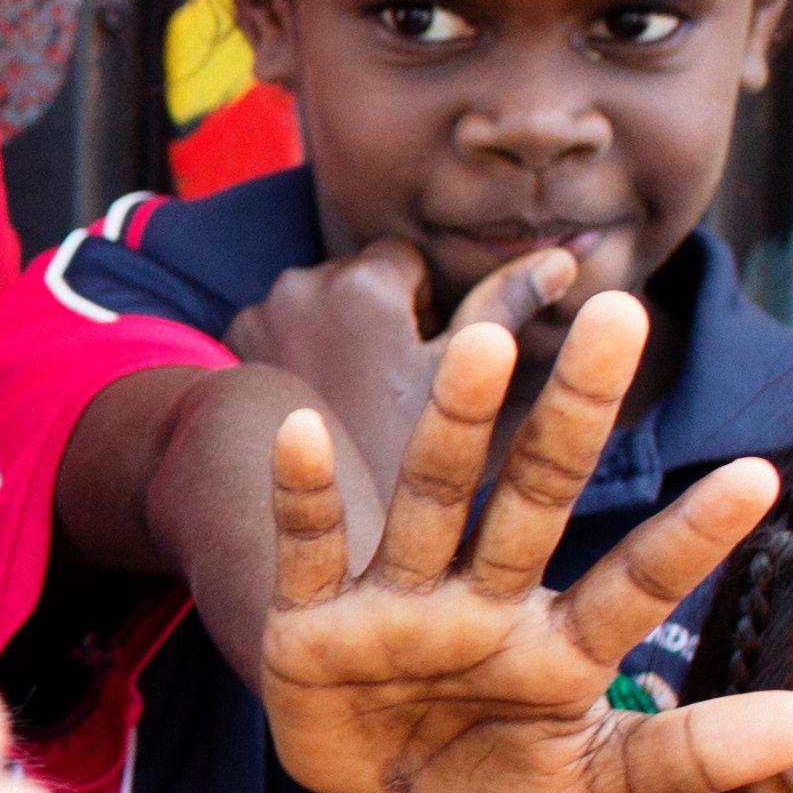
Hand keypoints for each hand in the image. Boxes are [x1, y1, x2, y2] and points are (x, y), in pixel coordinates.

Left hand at [223, 236, 502, 512]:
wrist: (304, 536)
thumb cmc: (402, 463)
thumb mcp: (472, 393)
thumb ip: (507, 309)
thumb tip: (563, 255)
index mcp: (365, 285)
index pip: (407, 261)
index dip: (425, 311)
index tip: (425, 371)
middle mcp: (302, 284)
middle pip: (358, 279)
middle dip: (380, 322)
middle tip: (391, 395)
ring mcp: (257, 316)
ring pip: (318, 305)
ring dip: (338, 336)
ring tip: (356, 404)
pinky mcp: (229, 349)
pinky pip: (278, 331)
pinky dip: (297, 355)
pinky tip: (315, 407)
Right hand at [254, 288, 792, 792]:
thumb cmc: (491, 783)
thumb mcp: (593, 785)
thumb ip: (689, 753)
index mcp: (560, 645)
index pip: (636, 583)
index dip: (690, 540)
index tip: (757, 478)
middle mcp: (484, 602)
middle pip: (535, 496)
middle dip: (575, 413)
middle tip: (622, 315)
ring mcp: (398, 603)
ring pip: (431, 498)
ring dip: (455, 423)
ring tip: (486, 344)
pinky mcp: (313, 623)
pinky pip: (312, 550)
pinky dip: (304, 496)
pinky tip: (301, 433)